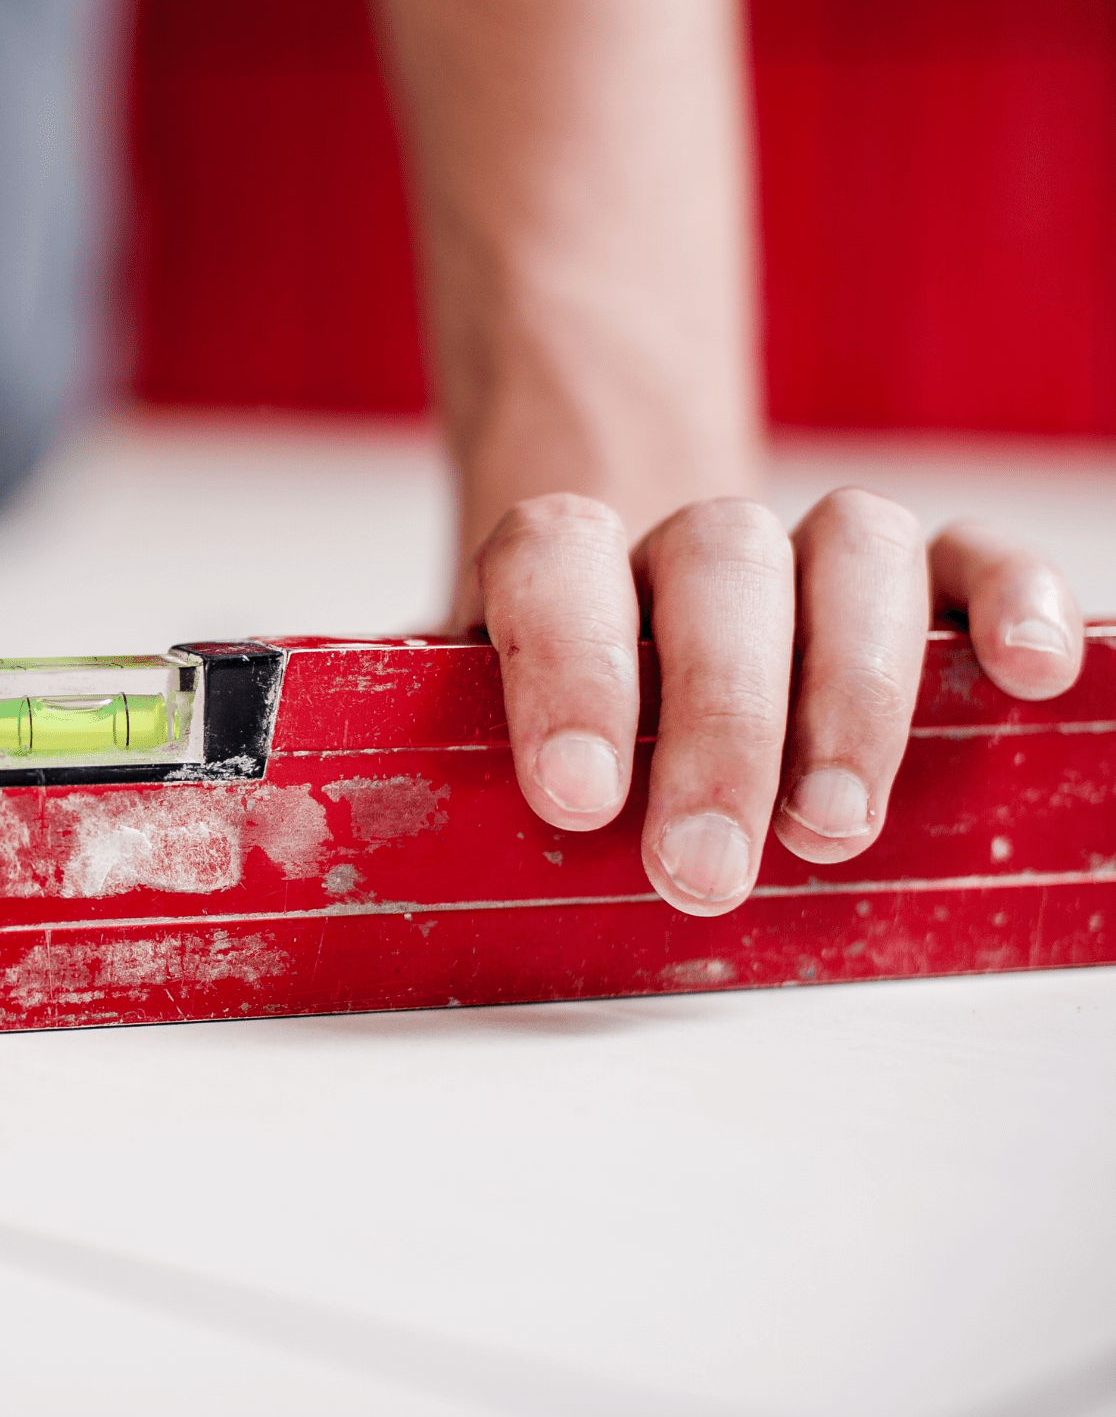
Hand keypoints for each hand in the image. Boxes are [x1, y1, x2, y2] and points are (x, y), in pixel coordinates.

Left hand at [470, 490, 1084, 914]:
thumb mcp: (473, 746)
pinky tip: (1022, 675)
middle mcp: (684, 548)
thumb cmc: (562, 727)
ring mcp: (804, 554)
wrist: (629, 622)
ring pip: (850, 547)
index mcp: (565, 571)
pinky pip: (971, 557)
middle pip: (715, 567)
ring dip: (851, 692)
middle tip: (703, 868)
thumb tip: (393, 858)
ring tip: (830, 828)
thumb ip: (445, 774)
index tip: (580, 795)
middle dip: (718, 728)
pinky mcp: (917, 582)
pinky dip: (1007, 601)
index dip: (567, 667)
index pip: (554, 560)